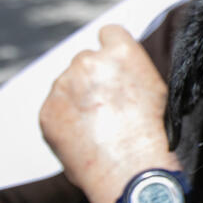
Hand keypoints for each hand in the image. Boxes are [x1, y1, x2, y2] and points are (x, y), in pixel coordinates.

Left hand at [39, 25, 175, 202]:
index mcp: (120, 51)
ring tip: (98, 129)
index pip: (108, 33)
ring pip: (68, 85)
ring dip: (77, 99)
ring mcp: (63, 85)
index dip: (112, 52)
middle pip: (85, 61)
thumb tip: (117, 72)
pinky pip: (54, 109)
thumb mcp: (155, 89)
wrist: (131, 168)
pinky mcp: (47, 110)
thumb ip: (129, 71)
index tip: (115, 69)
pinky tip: (85, 139)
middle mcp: (88, 61)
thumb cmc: (153, 134)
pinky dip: (65, 121)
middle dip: (92, 79)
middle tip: (108, 107)